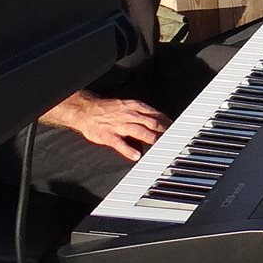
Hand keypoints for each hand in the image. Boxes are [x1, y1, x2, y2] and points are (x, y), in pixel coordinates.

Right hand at [47, 92, 169, 161]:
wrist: (86, 111)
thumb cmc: (107, 110)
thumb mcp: (127, 106)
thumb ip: (141, 113)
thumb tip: (156, 120)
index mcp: (134, 107)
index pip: (156, 114)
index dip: (167, 122)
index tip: (177, 129)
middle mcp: (129, 115)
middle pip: (151, 123)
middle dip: (164, 131)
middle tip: (174, 139)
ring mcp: (119, 125)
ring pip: (139, 131)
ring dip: (151, 139)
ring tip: (160, 146)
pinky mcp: (108, 135)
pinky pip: (120, 143)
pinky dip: (129, 149)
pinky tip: (136, 156)